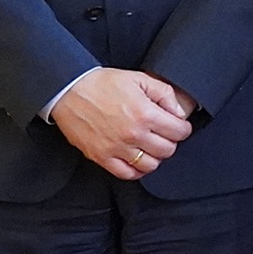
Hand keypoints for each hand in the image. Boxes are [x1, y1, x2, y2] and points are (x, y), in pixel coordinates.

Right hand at [51, 67, 193, 179]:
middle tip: (163, 135)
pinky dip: (136, 170)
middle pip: (167, 150)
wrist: (69, 90)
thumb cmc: (102, 84)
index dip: (183, 128)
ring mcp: (117, 148)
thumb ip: (165, 94)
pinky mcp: (101, 156)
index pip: (179, 132)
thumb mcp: (139, 79)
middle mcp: (133, 134)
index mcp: (145, 114)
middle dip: (170, 142)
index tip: (178, 126)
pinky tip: (136, 159)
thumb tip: (179, 112)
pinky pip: (126, 174)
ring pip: (150, 165)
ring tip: (149, 146)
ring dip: (154, 157)